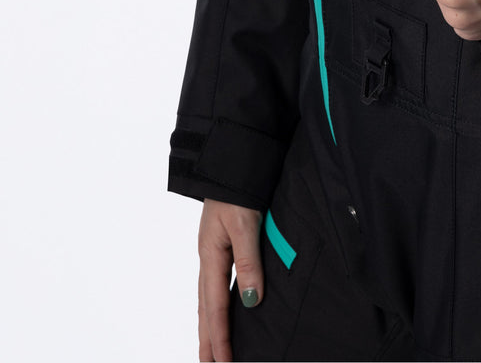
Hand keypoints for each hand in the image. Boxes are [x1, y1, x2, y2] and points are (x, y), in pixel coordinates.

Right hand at [198, 199, 263, 361]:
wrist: (231, 161)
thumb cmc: (237, 189)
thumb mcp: (245, 224)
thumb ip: (249, 261)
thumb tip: (251, 299)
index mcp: (211, 254)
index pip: (216, 305)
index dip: (220, 335)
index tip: (224, 362)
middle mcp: (208, 257)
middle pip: (205, 307)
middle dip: (207, 339)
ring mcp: (211, 251)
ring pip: (207, 297)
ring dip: (209, 325)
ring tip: (210, 350)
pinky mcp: (219, 244)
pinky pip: (214, 283)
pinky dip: (214, 304)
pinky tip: (219, 310)